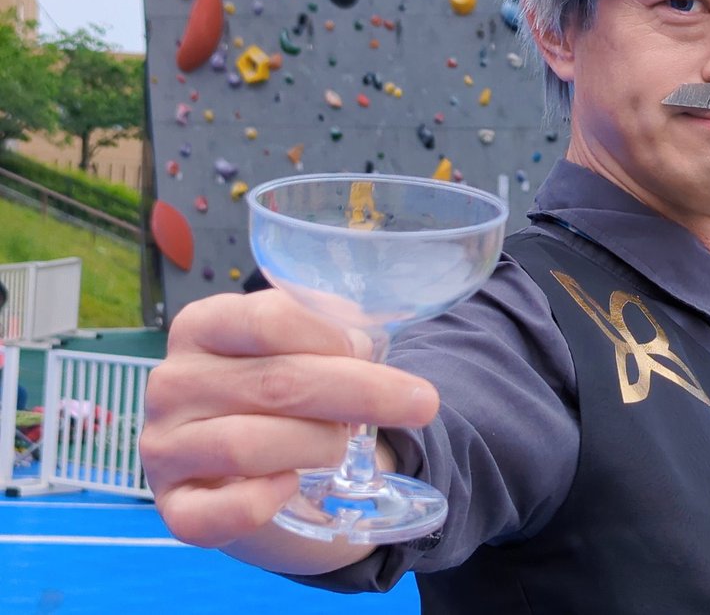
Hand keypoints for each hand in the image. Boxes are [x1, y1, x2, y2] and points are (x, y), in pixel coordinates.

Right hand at [140, 290, 438, 548]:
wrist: (256, 460)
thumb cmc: (287, 391)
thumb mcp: (306, 348)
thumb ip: (333, 336)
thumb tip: (368, 347)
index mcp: (203, 325)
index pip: (270, 319)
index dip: (334, 338)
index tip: (374, 351)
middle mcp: (173, 382)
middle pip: (276, 382)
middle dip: (362, 393)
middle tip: (422, 403)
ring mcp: (164, 447)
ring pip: (249, 445)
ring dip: (318, 444)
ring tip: (344, 445)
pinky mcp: (172, 506)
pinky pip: (215, 513)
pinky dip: (261, 502)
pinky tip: (292, 485)